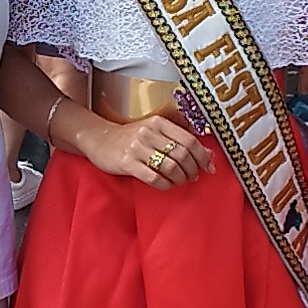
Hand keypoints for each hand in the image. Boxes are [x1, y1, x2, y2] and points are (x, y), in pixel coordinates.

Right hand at [84, 108, 213, 188]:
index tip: (209, 167)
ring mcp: (137, 148)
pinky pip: (153, 178)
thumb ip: (179, 139)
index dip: (203, 156)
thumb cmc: (130, 138)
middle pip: (182, 154)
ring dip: (180, 178)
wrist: (99, 139)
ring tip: (180, 181)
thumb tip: (208, 153)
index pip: (189, 139)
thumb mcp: (154, 131)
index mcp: (159, 123)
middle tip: (193, 177)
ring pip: (170, 167)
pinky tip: (166, 185)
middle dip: (192, 169)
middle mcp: (149, 133)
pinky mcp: (127, 163)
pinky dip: (164, 185)